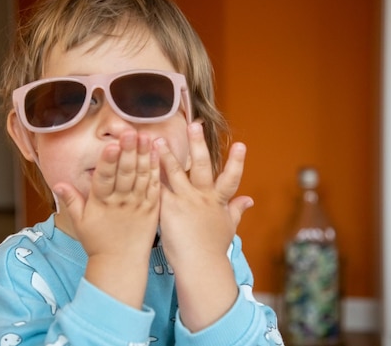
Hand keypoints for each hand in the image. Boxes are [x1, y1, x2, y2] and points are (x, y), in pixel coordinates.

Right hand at [53, 130, 159, 307]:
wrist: (120, 264)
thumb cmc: (98, 242)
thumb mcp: (79, 222)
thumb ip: (70, 200)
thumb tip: (57, 183)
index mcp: (101, 203)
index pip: (104, 178)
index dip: (107, 162)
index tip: (111, 145)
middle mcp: (121, 202)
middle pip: (125, 173)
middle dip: (128, 152)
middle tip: (131, 132)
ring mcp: (138, 204)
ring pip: (141, 177)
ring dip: (144, 155)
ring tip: (145, 136)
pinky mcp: (152, 208)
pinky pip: (154, 186)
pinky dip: (155, 170)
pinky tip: (157, 153)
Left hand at [155, 122, 252, 329]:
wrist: (200, 266)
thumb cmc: (214, 250)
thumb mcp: (229, 228)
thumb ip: (236, 210)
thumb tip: (250, 200)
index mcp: (217, 201)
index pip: (230, 177)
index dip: (236, 161)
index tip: (240, 143)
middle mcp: (202, 197)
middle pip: (202, 166)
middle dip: (198, 145)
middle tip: (195, 125)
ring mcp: (185, 201)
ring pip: (176, 173)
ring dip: (166, 155)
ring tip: (158, 138)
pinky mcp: (168, 209)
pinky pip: (157, 188)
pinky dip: (149, 176)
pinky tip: (141, 165)